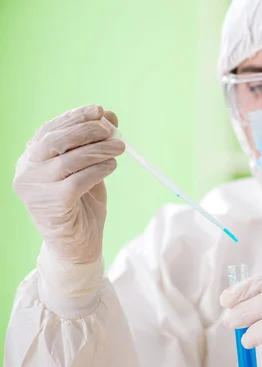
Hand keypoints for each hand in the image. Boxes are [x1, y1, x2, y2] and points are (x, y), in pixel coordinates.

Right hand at [13, 105, 124, 264]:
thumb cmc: (81, 205)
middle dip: (86, 130)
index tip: (99, 110)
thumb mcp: (88, 169)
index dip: (74, 118)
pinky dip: (98, 170)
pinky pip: (78, 180)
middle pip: (55, 141)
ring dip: (99, 149)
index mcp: (30, 160)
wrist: (77, 246)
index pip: (49, 130)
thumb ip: (93, 145)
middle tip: (112, 129)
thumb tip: (110, 116)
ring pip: (69, 160)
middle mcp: (26, 172)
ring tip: (120, 148)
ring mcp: (36, 189)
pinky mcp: (53, 204)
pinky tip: (111, 166)